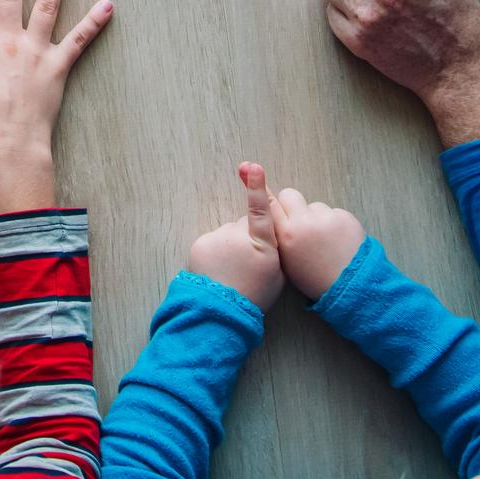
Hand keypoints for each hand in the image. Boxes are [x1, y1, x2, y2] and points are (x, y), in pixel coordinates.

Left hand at [186, 163, 285, 310]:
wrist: (221, 311)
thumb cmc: (256, 294)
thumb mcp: (278, 273)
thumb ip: (277, 247)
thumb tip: (273, 230)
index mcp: (262, 244)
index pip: (260, 210)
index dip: (256, 188)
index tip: (253, 167)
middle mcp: (237, 236)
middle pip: (245, 225)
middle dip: (247, 237)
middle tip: (247, 263)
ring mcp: (217, 238)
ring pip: (228, 232)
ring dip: (231, 244)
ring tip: (232, 269)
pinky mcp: (201, 243)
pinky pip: (214, 239)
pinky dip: (216, 250)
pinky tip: (219, 268)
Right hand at [266, 187, 365, 300]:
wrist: (349, 286)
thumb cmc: (315, 278)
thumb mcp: (287, 261)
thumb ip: (279, 237)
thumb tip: (273, 217)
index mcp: (286, 236)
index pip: (270, 204)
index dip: (268, 198)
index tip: (262, 186)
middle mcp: (303, 222)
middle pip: (290, 195)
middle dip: (292, 204)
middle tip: (299, 220)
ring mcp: (326, 217)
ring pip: (314, 205)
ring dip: (316, 216)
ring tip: (324, 239)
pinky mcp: (344, 216)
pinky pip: (333, 212)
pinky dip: (334, 222)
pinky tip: (338, 239)